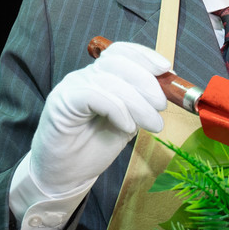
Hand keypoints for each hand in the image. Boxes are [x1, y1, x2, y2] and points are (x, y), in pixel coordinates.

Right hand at [28, 42, 168, 196]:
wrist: (65, 177)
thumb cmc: (93, 150)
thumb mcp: (127, 123)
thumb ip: (140, 105)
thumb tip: (165, 92)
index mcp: (99, 77)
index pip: (121, 52)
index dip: (145, 57)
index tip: (167, 69)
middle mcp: (83, 77)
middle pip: (117, 61)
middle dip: (146, 81)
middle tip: (161, 106)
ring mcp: (71, 87)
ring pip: (109, 80)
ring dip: (138, 102)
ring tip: (152, 123)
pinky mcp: (61, 102)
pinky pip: (95, 95)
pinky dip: (118, 110)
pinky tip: (127, 127)